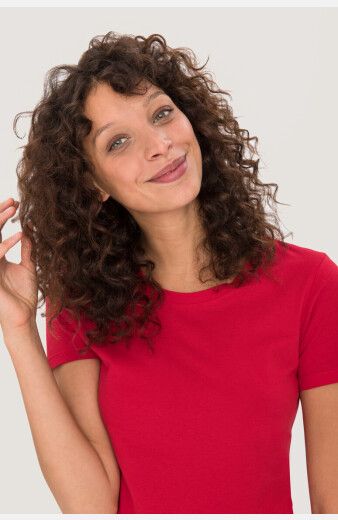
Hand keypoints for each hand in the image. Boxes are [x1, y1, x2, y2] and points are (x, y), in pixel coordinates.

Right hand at [0, 197, 37, 334]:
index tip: (16, 203)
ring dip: (0, 223)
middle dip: (0, 215)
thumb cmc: (24, 296)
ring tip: (13, 209)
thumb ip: (28, 250)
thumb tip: (29, 231)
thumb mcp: (28, 267)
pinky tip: (19, 235)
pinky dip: (6, 244)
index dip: (4, 217)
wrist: (22, 317)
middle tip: (13, 201)